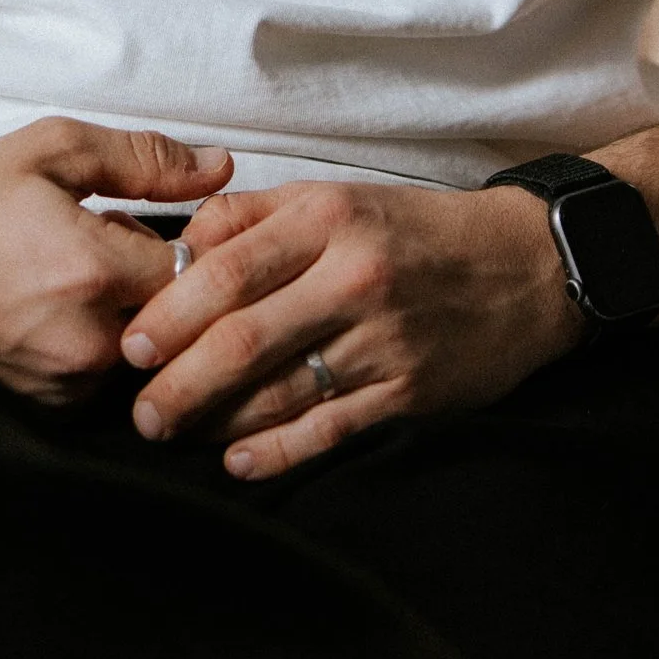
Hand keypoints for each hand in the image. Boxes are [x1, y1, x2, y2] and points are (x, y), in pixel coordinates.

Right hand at [0, 120, 232, 401]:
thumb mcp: (51, 150)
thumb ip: (144, 159)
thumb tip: (221, 168)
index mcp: (92, 271)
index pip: (201, 269)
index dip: (187, 238)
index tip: (149, 221)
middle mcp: (86, 342)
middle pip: (180, 318)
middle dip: (162, 280)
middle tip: (110, 244)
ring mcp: (64, 384)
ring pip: (147, 350)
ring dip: (135, 314)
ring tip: (76, 276)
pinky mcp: (45, 408)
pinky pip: (109, 376)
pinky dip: (102, 342)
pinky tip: (56, 307)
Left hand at [117, 180, 584, 475]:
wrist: (528, 267)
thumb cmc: (416, 232)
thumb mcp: (335, 196)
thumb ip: (251, 216)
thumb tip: (175, 247)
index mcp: (327, 219)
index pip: (223, 272)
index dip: (166, 317)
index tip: (130, 347)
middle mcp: (353, 278)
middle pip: (240, 341)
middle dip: (176, 384)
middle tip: (141, 410)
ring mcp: (384, 340)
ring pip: (277, 393)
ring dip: (214, 422)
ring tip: (175, 432)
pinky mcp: (409, 393)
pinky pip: (328, 431)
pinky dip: (276, 453)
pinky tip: (238, 462)